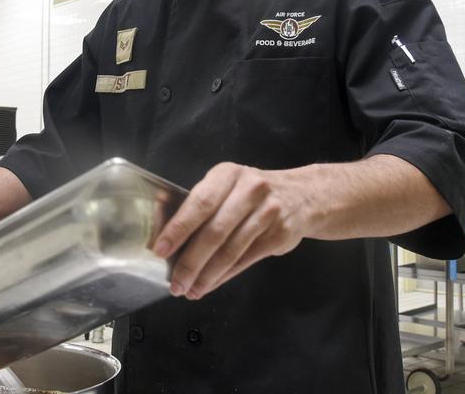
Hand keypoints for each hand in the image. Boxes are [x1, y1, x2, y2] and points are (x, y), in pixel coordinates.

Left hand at [152, 162, 312, 299]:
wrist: (304, 195)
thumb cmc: (250, 192)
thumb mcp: (227, 185)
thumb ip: (201, 205)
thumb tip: (167, 239)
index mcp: (227, 174)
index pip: (199, 203)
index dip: (178, 228)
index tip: (160, 250)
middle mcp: (249, 190)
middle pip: (214, 231)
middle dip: (191, 261)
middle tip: (175, 282)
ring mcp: (268, 212)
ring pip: (230, 250)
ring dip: (207, 275)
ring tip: (190, 289)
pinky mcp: (279, 235)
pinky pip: (246, 260)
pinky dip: (224, 276)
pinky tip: (210, 285)